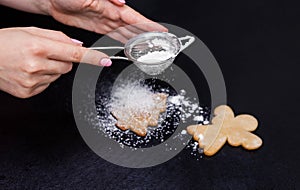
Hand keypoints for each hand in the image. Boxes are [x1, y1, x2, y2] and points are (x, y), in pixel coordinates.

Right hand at [0, 27, 111, 97]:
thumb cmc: (4, 42)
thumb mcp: (30, 31)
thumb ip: (57, 37)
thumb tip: (77, 46)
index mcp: (38, 47)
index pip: (74, 54)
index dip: (92, 58)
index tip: (105, 61)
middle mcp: (36, 66)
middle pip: (68, 66)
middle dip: (62, 60)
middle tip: (45, 54)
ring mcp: (32, 81)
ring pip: (58, 76)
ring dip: (51, 69)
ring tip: (32, 62)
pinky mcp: (29, 92)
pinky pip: (47, 84)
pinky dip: (43, 78)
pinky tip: (29, 71)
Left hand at [47, 0, 167, 41]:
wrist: (50, 0)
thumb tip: (122, 1)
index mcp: (111, 6)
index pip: (134, 18)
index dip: (149, 25)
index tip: (161, 31)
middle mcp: (111, 14)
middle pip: (133, 27)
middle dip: (147, 36)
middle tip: (158, 46)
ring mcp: (104, 21)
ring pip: (125, 33)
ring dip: (136, 42)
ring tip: (146, 51)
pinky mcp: (97, 27)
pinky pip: (113, 36)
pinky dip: (122, 42)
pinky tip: (128, 47)